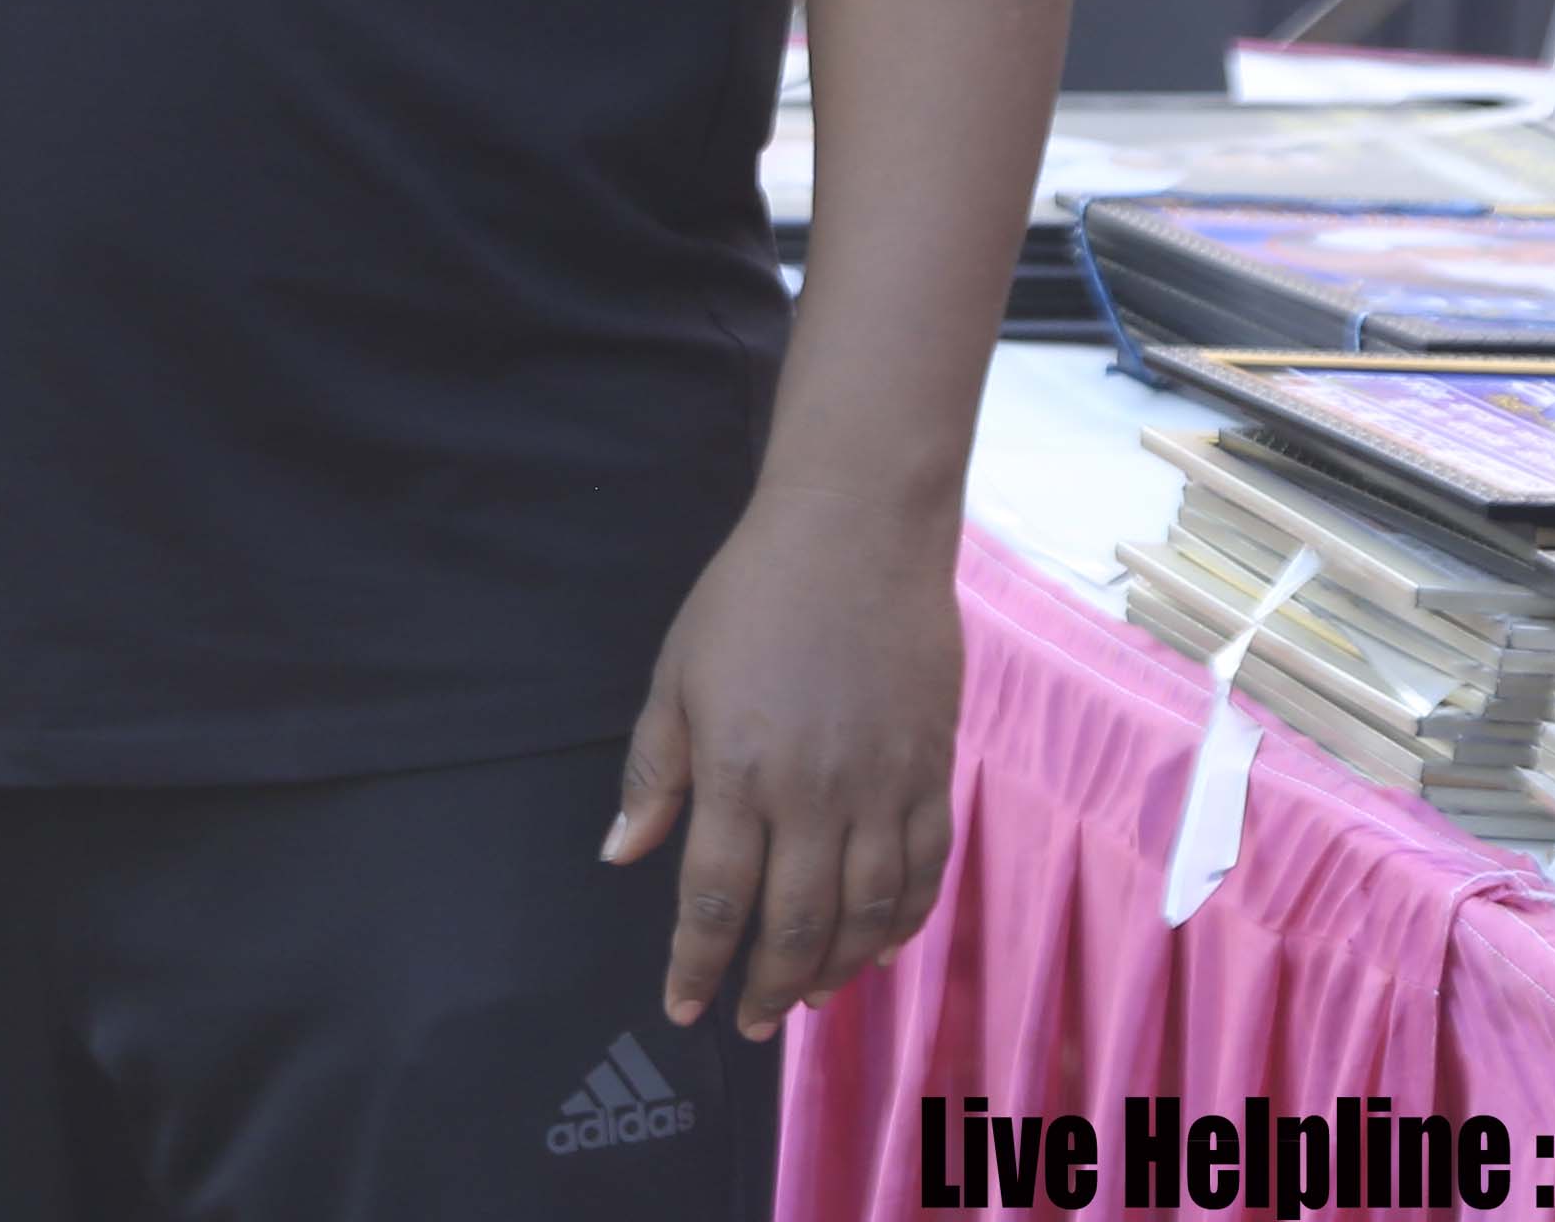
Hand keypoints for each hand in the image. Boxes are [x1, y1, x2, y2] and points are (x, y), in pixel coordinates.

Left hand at [605, 487, 960, 1043]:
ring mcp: (882, 786)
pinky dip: (905, 920)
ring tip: (809, 998)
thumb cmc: (752, 594)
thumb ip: (653, 771)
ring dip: (836, 969)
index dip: (696, 965)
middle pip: (794, 924)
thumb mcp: (676, 673)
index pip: (714, 900)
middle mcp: (814, 794)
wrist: (859, 530)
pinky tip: (882, 946)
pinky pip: (925, 868)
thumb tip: (622, 854)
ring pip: (865, 912)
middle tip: (748, 1023)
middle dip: (767, 988)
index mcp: (739, 771)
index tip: (683, 1008)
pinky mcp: (932, 769)